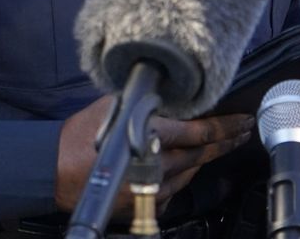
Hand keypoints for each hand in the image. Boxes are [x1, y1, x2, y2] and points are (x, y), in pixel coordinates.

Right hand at [54, 95, 253, 213]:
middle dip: (226, 141)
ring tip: (223, 144)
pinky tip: (191, 164)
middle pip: (203, 154)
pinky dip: (186, 173)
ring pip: (192, 171)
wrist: (56, 171)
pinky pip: (176, 187)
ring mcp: (154, 189)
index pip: (201, 132)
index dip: (225, 126)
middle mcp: (157, 165)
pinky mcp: (147, 203)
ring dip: (209, 157)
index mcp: (151, 136)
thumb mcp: (114, 104)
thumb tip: (172, 95)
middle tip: (243, 130)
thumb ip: (146, 101)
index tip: (241, 119)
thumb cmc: (81, 135)